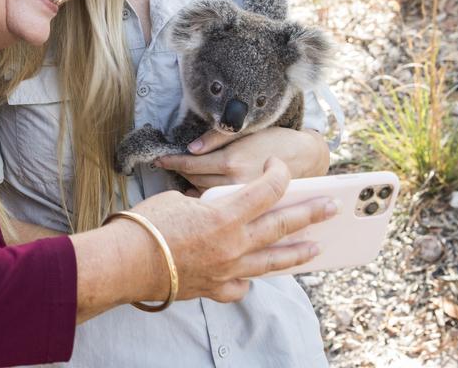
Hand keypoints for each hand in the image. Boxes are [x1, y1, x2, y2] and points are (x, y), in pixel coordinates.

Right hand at [128, 158, 336, 302]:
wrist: (125, 263)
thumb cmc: (144, 225)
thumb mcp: (177, 201)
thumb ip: (204, 204)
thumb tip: (210, 209)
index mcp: (226, 214)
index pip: (268, 190)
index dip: (279, 175)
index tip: (280, 168)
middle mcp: (234, 244)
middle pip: (281, 225)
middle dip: (310, 213)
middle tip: (331, 208)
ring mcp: (228, 270)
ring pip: (272, 260)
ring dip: (297, 253)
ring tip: (316, 248)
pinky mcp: (215, 288)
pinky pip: (242, 285)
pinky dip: (249, 279)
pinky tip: (255, 276)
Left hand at [155, 127, 329, 192]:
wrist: (306, 158)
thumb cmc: (275, 140)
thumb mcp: (246, 131)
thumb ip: (216, 138)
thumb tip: (191, 149)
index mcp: (232, 161)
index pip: (192, 163)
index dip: (174, 160)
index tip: (160, 158)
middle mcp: (234, 183)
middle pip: (195, 180)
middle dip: (181, 172)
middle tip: (170, 165)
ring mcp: (241, 199)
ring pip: (204, 195)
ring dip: (192, 186)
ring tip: (184, 179)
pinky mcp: (249, 209)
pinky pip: (219, 205)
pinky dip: (207, 200)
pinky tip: (201, 195)